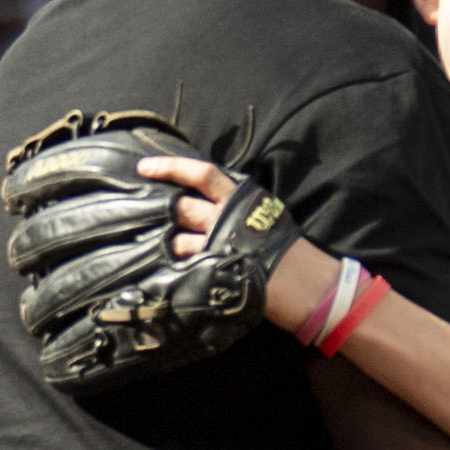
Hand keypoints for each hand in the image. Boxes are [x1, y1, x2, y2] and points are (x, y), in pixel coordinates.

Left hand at [136, 154, 330, 331]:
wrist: (305, 282)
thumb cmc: (286, 246)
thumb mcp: (264, 212)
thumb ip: (235, 205)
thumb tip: (209, 200)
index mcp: (240, 196)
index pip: (201, 173)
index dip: (170, 167)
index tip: (144, 167)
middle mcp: (225, 217)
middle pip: (182, 207)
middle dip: (169, 213)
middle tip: (162, 218)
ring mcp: (218, 245)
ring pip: (179, 240)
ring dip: (173, 245)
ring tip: (177, 251)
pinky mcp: (214, 271)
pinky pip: (186, 265)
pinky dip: (181, 266)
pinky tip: (180, 270)